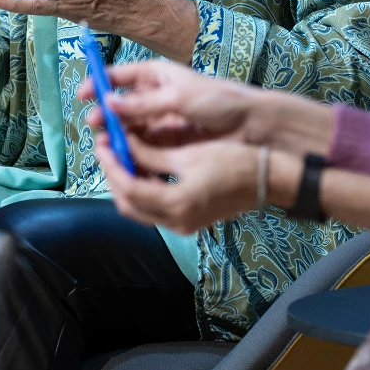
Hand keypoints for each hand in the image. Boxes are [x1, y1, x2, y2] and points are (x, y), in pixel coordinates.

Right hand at [78, 59, 336, 153]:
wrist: (255, 127)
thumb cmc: (220, 102)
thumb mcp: (178, 98)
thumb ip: (143, 104)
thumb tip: (107, 103)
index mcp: (159, 76)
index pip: (122, 76)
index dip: (100, 83)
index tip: (83, 95)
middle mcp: (158, 97)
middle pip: (123, 105)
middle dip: (107, 115)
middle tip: (94, 127)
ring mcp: (164, 120)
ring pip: (132, 128)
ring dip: (119, 136)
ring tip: (107, 146)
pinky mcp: (172, 143)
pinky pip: (146, 147)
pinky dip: (134, 152)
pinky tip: (125, 159)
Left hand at [95, 132, 265, 234]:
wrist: (268, 179)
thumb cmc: (232, 161)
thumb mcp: (188, 154)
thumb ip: (150, 153)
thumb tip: (122, 144)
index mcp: (176, 204)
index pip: (129, 188)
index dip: (111, 165)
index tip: (102, 143)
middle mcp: (175, 222)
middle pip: (129, 204)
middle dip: (113, 176)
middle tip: (106, 148)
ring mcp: (182, 226)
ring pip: (139, 209)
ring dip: (125, 183)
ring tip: (119, 154)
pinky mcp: (188, 221)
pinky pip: (154, 209)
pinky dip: (142, 189)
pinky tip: (140, 167)